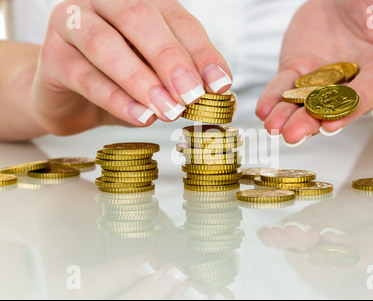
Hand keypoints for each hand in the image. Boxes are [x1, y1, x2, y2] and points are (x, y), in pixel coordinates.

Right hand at [31, 0, 231, 135]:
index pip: (178, 19)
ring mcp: (72, 24)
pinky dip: (117, 99)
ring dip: (142, 80)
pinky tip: (141, 118)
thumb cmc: (118, 84)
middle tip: (192, 94)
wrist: (68, 99)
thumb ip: (182, 84)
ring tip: (169, 111)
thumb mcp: (156, 81)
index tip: (221, 84)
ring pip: (106, 44)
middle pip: (140, 18)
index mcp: (139, 2)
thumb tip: (220, 98)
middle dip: (171, 59)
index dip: (202, 51)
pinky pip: (85, 76)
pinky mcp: (51, 56)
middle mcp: (104, 3)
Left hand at [256, 0, 372, 144]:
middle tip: (292, 135)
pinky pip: (283, 86)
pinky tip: (264, 110)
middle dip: (310, 123)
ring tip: (273, 127)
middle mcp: (350, 85)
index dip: (349, 110)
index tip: (331, 123)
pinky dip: (272, 98)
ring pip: (302, 102)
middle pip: (329, 108)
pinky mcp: (298, 70)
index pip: (366, 96)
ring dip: (286, 117)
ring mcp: (320, 80)